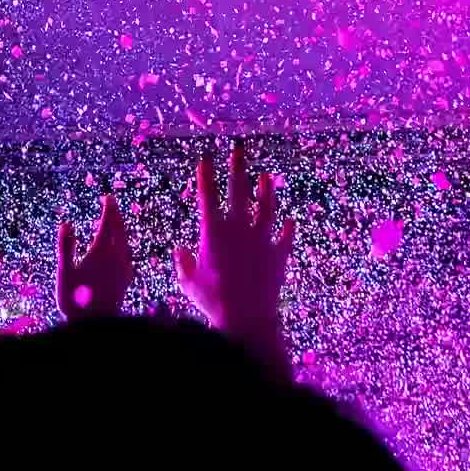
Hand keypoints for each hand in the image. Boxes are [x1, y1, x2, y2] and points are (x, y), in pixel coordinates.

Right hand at [56, 193, 133, 318]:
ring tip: (117, 223)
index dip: (109, 209)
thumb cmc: (75, 298)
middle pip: (120, 231)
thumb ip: (66, 246)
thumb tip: (66, 223)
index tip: (108, 196)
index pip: (108, 224)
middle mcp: (117, 257)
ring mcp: (123, 269)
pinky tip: (123, 252)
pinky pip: (128, 255)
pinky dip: (124, 246)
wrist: (96, 324)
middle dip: (116, 216)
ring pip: (126, 242)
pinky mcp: (126, 280)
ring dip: (122, 230)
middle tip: (112, 204)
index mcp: (102, 251)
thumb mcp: (65, 271)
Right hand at [173, 142, 294, 356]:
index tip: (205, 158)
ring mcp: (261, 239)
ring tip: (267, 176)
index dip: (206, 175)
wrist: (247, 319)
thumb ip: (182, 263)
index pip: (207, 195)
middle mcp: (239, 229)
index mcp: (213, 232)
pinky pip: (285, 237)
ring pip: (266, 207)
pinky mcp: (278, 254)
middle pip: (239, 191)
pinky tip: (291, 220)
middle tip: (238, 151)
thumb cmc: (212, 302)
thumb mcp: (188, 282)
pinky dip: (288, 228)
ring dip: (267, 191)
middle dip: (238, 169)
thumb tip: (179, 249)